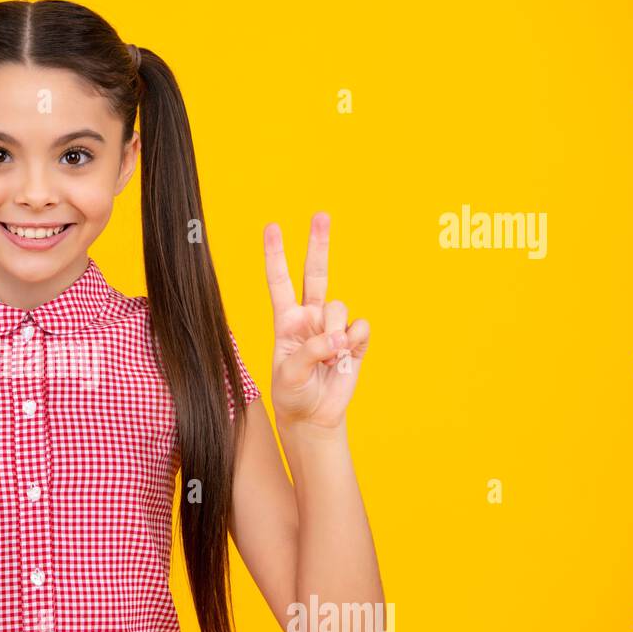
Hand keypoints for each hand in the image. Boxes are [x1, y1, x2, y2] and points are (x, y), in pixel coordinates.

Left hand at [263, 212, 369, 429]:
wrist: (313, 416)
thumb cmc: (292, 393)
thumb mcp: (290, 375)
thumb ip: (312, 352)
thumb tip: (341, 337)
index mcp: (286, 320)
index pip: (279, 281)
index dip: (275, 255)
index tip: (272, 227)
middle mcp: (310, 317)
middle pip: (316, 273)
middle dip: (318, 244)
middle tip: (321, 215)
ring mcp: (333, 327)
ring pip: (340, 307)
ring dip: (336, 332)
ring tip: (329, 357)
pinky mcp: (355, 341)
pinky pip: (360, 327)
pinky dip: (355, 341)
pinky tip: (346, 357)